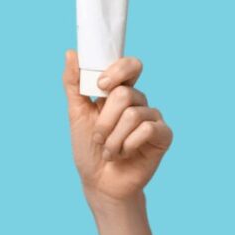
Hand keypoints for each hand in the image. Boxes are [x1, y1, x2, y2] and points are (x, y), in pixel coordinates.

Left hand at [64, 50, 171, 206]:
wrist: (99, 181)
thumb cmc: (88, 147)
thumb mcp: (76, 113)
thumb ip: (74, 84)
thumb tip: (71, 53)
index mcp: (119, 91)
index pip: (129, 66)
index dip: (118, 70)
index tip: (101, 84)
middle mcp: (138, 101)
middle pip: (125, 93)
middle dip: (105, 119)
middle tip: (98, 136)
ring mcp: (153, 117)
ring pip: (133, 114)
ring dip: (113, 137)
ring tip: (109, 150)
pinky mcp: (163, 136)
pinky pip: (147, 129)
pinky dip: (128, 144)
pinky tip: (125, 154)